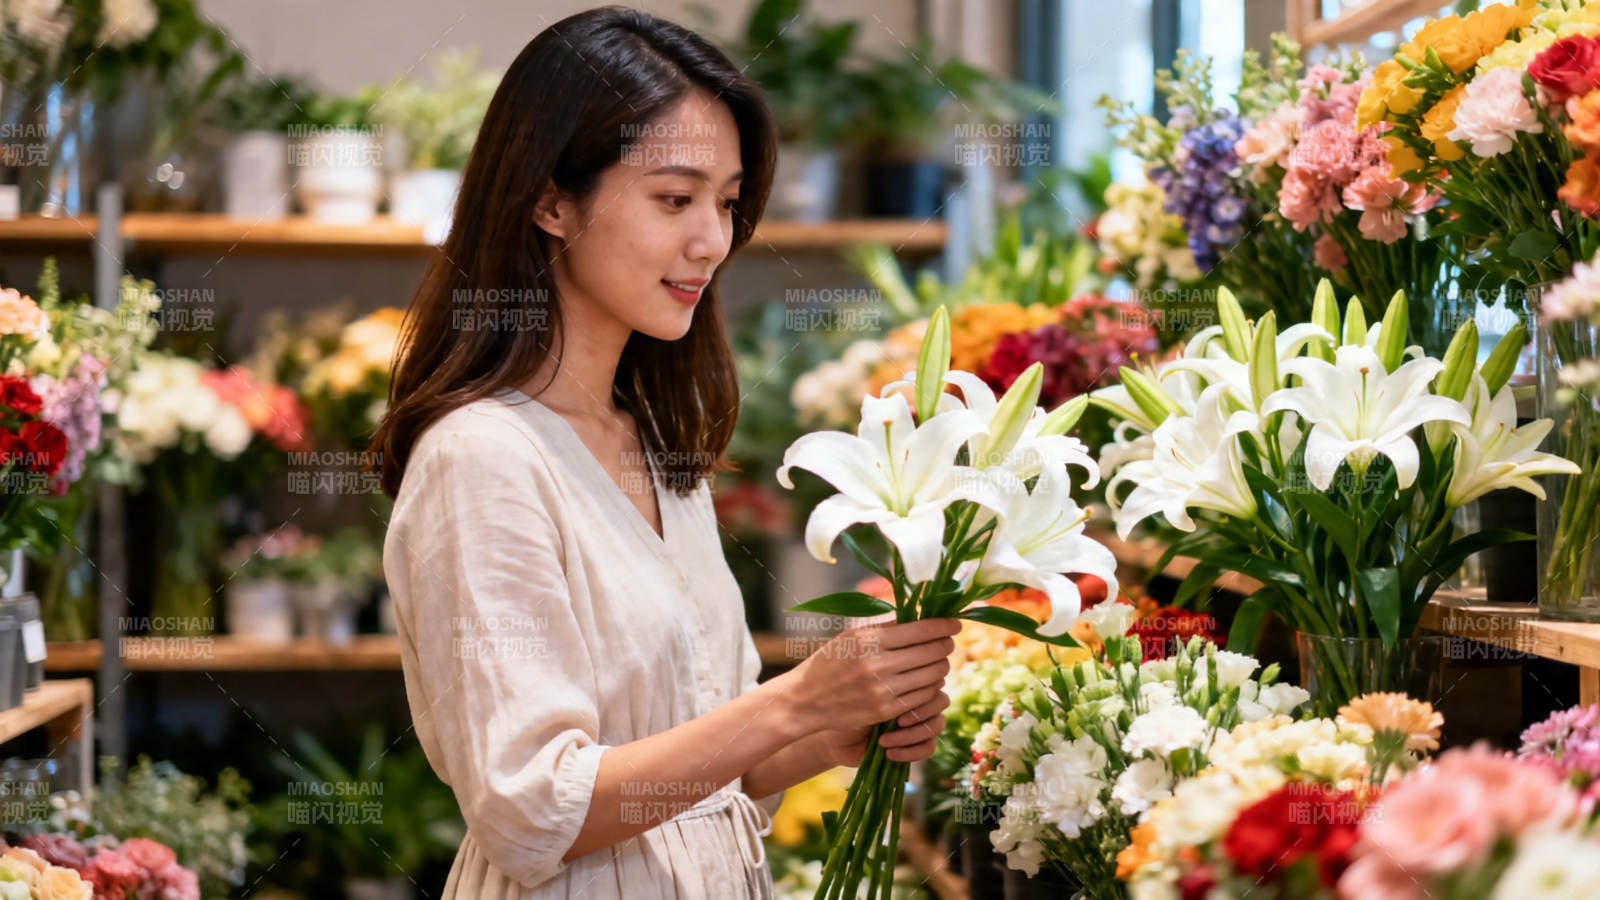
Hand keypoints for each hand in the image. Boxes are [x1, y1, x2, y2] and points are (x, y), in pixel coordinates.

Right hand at [779, 617, 959, 745]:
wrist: (805, 700)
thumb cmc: (830, 662)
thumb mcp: (852, 636)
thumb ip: (886, 627)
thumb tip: (921, 616)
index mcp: (870, 640)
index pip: (921, 630)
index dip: (945, 626)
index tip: (955, 624)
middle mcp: (877, 664)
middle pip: (932, 652)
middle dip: (946, 645)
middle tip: (947, 641)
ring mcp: (882, 690)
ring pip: (932, 675)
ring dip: (941, 666)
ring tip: (937, 660)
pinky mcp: (885, 711)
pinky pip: (922, 696)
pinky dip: (930, 686)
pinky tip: (926, 680)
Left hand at [821, 687, 950, 765]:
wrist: (833, 736)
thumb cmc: (841, 705)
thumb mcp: (860, 688)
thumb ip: (885, 678)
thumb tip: (906, 670)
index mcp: (906, 677)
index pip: (932, 676)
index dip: (921, 690)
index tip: (898, 698)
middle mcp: (916, 697)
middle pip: (941, 700)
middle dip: (920, 713)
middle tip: (897, 722)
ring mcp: (917, 721)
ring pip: (937, 724)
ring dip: (912, 735)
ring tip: (884, 741)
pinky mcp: (915, 743)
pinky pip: (929, 747)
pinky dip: (911, 752)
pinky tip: (889, 753)